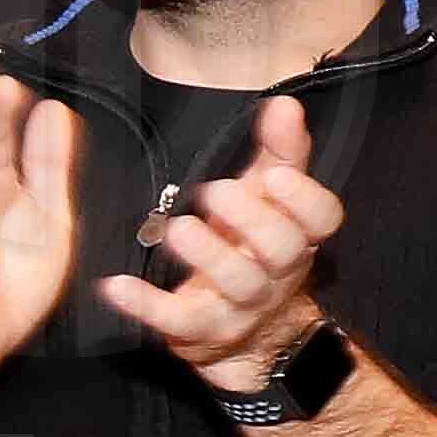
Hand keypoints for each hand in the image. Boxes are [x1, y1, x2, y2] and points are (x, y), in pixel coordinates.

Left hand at [101, 92, 342, 386]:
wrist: (248, 331)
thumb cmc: (252, 245)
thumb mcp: (268, 197)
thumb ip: (279, 152)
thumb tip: (285, 105)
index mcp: (297, 235)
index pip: (322, 219)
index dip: (304, 200)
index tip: (275, 176)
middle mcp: (277, 272)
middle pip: (282, 249)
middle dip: (253, 220)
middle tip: (215, 191)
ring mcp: (242, 306)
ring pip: (238, 284)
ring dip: (209, 256)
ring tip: (178, 229)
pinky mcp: (201, 331)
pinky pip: (176, 320)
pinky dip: (145, 305)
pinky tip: (115, 286)